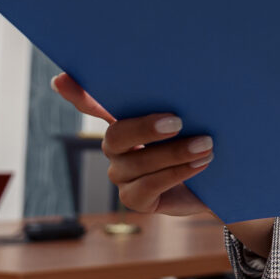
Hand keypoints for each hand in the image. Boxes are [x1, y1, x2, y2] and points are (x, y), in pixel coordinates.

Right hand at [51, 74, 217, 217]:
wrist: (219, 183)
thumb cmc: (201, 141)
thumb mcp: (194, 118)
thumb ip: (180, 102)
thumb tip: (186, 78)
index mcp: (124, 119)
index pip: (94, 104)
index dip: (77, 94)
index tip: (60, 79)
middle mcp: (115, 147)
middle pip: (116, 135)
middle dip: (145, 128)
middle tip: (178, 121)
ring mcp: (121, 174)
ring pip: (136, 163)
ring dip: (174, 153)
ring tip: (205, 145)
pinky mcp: (134, 199)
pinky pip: (147, 187)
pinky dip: (175, 174)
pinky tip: (198, 165)